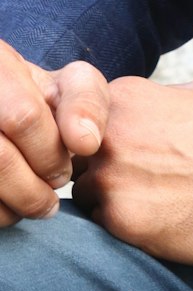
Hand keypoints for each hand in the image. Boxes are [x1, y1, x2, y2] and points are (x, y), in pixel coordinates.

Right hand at [0, 39, 108, 226]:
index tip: (71, 164)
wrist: (3, 102)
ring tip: (35, 202)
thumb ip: (86, 102)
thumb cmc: (41, 96)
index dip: (50, 151)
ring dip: (14, 206)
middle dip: (34, 186)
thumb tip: (86, 142)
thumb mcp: (69, 84)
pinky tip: (10, 206)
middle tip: (54, 190)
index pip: (23, 117)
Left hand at [70, 71, 192, 264]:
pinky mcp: (120, 221)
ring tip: (157, 203)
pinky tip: (163, 222)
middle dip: (110, 167)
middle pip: (83, 158)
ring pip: (89, 194)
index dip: (114, 138)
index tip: (140, 151)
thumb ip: (172, 92)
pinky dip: (128, 227)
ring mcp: (111, 178)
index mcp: (128, 96)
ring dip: (114, 200)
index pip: (89, 120)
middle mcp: (109, 133)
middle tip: (148, 179)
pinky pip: (105, 227)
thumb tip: (162, 100)